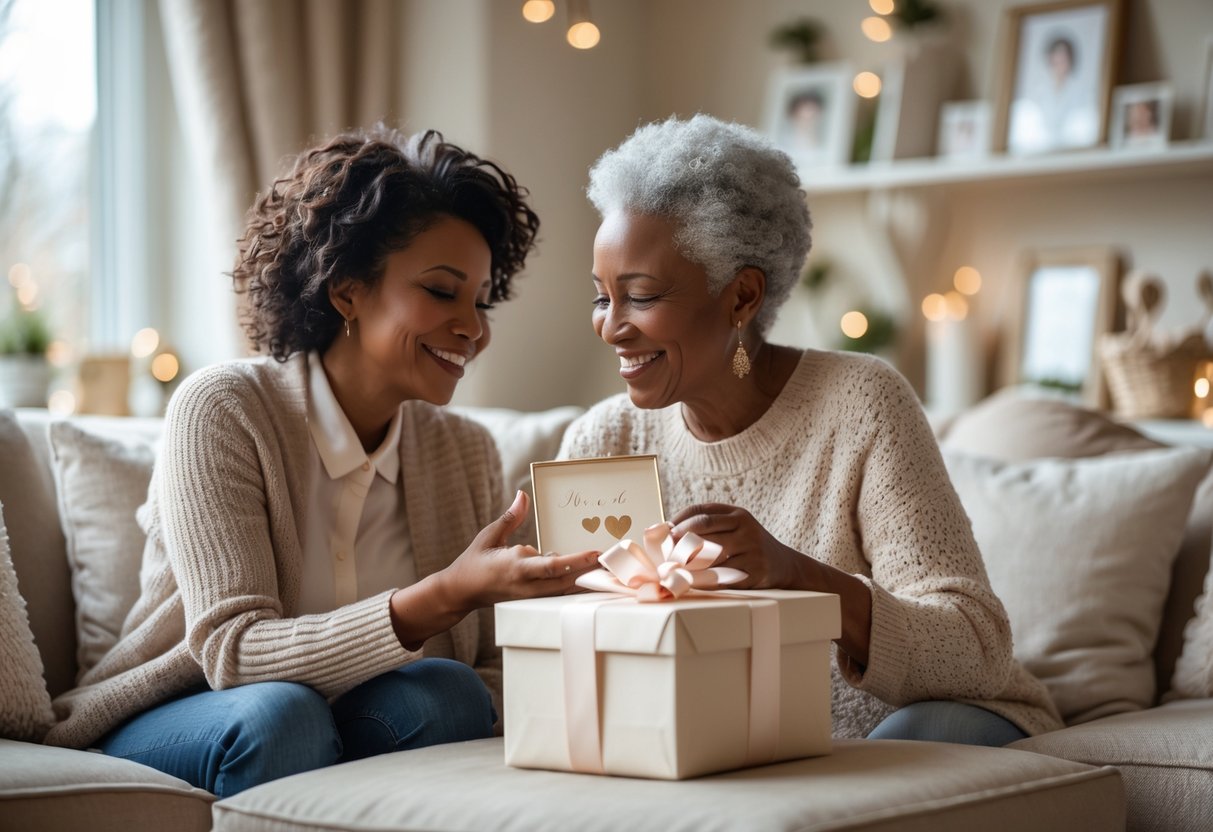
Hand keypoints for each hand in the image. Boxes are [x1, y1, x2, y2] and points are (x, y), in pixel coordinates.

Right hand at [439, 490, 599, 609]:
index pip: (552, 566)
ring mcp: (529, 595)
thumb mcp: (489, 536)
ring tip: (605, 567)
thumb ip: (510, 518)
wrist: (461, 593)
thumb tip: (523, 495)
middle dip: (589, 570)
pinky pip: (555, 593)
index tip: (595, 552)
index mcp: (515, 566)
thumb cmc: (473, 562)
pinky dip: (571, 584)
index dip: (576, 560)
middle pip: (565, 580)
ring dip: (584, 579)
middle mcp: (526, 584)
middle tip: (612, 560)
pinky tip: (586, 576)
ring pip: (562, 589)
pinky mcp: (530, 600)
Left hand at [669, 502, 807, 589]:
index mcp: (737, 514)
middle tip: (663, 549)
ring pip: (711, 553)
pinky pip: (723, 576)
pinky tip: (691, 582)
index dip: (679, 520)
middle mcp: (745, 527)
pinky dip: (704, 580)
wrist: (785, 565)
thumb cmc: (749, 546)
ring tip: (671, 566)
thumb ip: (710, 527)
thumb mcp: (736, 528)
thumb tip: (669, 533)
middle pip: (704, 527)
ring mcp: (751, 548)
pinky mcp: (755, 570)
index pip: (701, 510)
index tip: (663, 531)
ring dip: (688, 561)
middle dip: (680, 537)